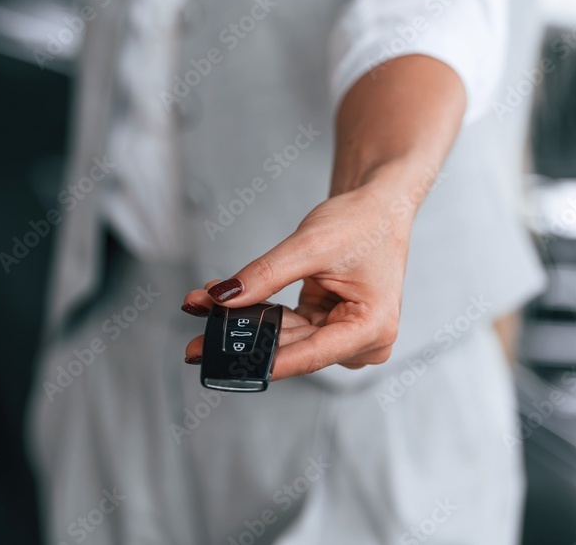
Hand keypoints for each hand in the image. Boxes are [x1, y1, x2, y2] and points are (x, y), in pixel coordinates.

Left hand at [181, 184, 412, 377]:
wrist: (378, 208)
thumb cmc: (362, 223)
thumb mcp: (310, 245)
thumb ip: (266, 274)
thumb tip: (223, 298)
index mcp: (372, 327)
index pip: (312, 354)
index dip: (268, 361)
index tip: (230, 366)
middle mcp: (363, 341)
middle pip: (293, 347)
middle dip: (244, 336)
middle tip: (197, 340)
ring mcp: (344, 335)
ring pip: (285, 337)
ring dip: (245, 322)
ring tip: (202, 306)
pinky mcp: (328, 325)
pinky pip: (288, 325)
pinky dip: (259, 311)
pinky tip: (227, 300)